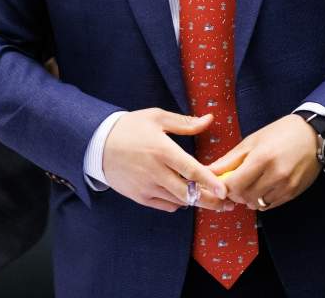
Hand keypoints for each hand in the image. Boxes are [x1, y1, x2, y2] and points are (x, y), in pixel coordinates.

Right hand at [102, 109, 234, 212]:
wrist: (97, 144)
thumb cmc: (129, 127)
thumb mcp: (156, 118)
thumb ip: (185, 122)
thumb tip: (209, 120)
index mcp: (161, 150)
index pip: (191, 169)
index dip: (209, 181)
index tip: (225, 190)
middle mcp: (155, 172)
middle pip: (188, 193)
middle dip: (210, 200)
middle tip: (227, 203)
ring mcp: (146, 187)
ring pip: (179, 201)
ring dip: (195, 201)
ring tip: (211, 199)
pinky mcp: (139, 197)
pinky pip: (166, 205)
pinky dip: (178, 203)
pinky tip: (185, 195)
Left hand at [207, 114, 321, 211]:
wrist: (314, 135)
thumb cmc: (280, 133)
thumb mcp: (252, 141)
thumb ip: (230, 159)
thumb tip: (209, 171)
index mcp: (262, 158)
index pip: (233, 184)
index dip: (223, 187)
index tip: (221, 183)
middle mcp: (275, 174)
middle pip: (244, 197)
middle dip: (235, 193)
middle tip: (236, 182)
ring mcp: (286, 186)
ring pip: (256, 204)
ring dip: (248, 198)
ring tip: (251, 184)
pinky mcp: (293, 193)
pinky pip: (270, 205)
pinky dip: (262, 200)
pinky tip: (263, 187)